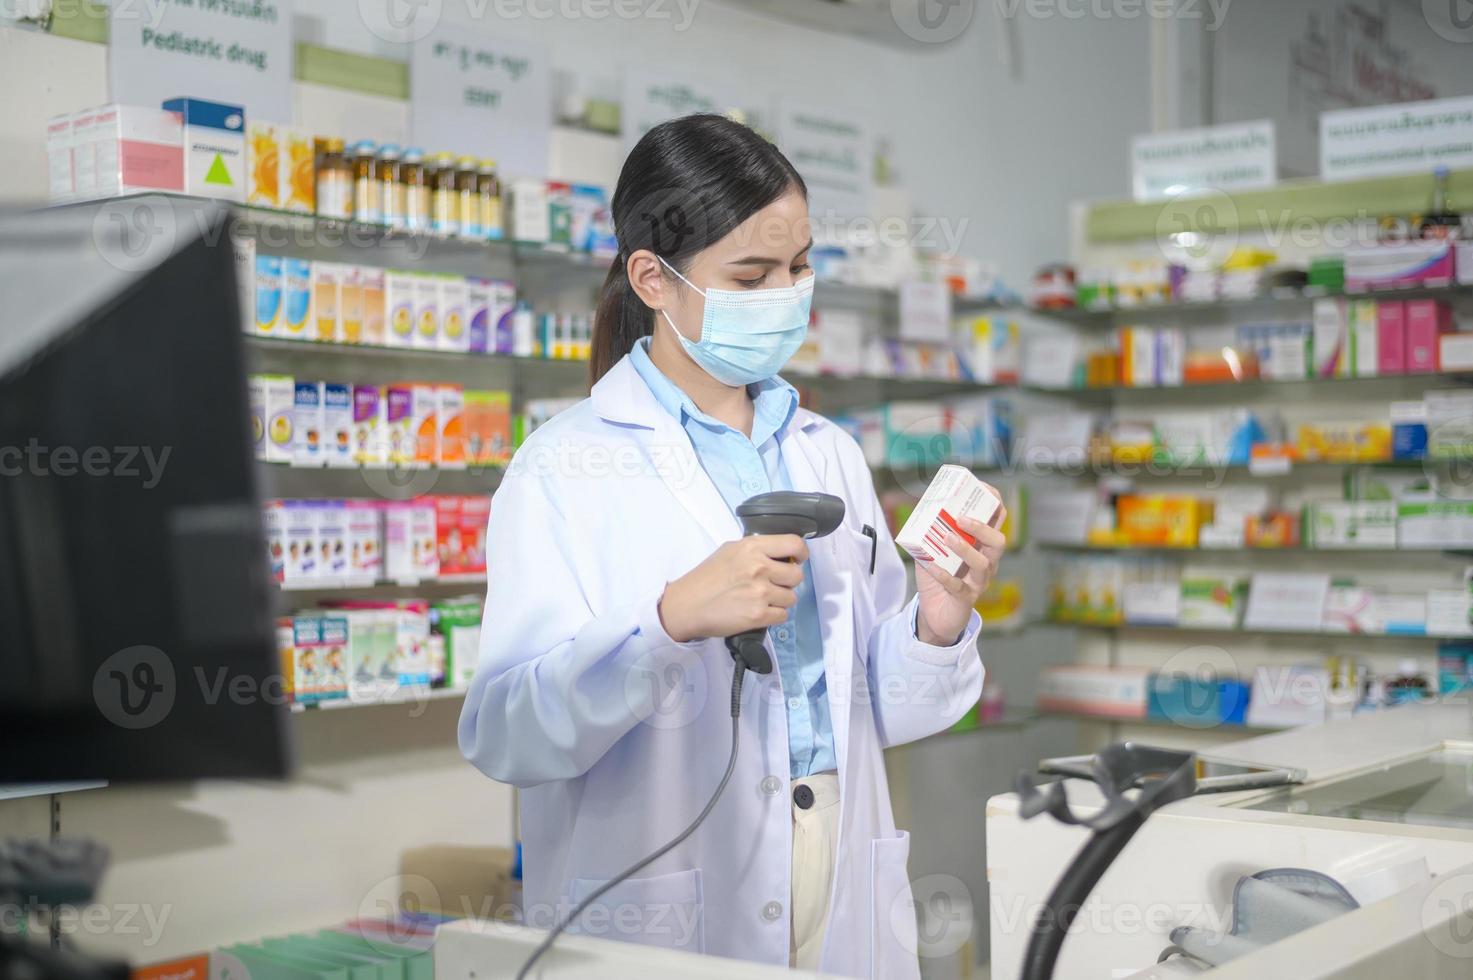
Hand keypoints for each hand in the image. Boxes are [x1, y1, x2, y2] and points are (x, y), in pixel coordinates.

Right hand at [659, 535, 808, 641]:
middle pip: (797, 575)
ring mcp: (760, 593)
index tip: (797, 560)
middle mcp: (759, 568)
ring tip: (760, 599)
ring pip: (791, 598)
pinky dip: (773, 615)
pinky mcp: (758, 615)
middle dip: (788, 581)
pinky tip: (757, 611)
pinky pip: (783, 615)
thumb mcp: (729, 550)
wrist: (686, 606)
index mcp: (752, 547)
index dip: (800, 554)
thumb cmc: (705, 578)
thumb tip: (780, 554)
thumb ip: (756, 549)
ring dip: (780, 600)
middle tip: (773, 584)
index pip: (794, 544)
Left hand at [915, 501, 1007, 645]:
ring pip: (983, 564)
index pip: (996, 521)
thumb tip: (920, 507)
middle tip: (961, 519)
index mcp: (980, 546)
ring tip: (947, 538)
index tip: (984, 489)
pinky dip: (945, 576)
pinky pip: (960, 588)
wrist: (934, 614)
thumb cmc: (937, 578)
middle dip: (982, 528)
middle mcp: (986, 563)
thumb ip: (928, 532)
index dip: (994, 504)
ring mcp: (978, 582)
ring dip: (966, 549)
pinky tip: (933, 568)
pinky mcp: (966, 600)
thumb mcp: (931, 551)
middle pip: (998, 542)